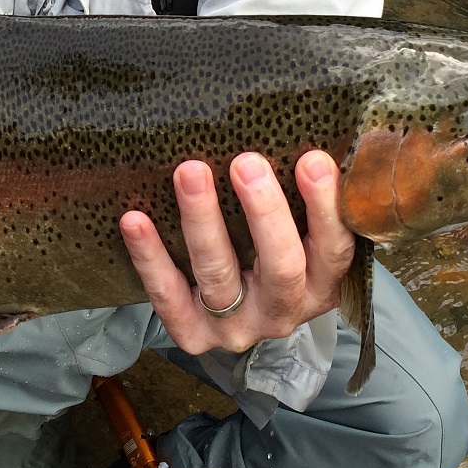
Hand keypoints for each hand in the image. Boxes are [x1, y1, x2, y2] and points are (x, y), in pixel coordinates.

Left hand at [120, 150, 355, 354]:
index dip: (324, 207)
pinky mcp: (193, 335)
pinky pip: (168, 296)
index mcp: (321, 285)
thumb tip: (303, 132)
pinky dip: (150, 257)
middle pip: (281, 267)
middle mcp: (284, 311)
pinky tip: (134, 219)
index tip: (312, 160)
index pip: (333, 249)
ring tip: (189, 172)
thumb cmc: (269, 250)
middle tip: (247, 162)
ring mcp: (237, 327)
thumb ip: (303, 197)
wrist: (232, 314)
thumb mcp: (300, 235)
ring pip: (219, 275)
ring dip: (202, 221)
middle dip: (264, 212)